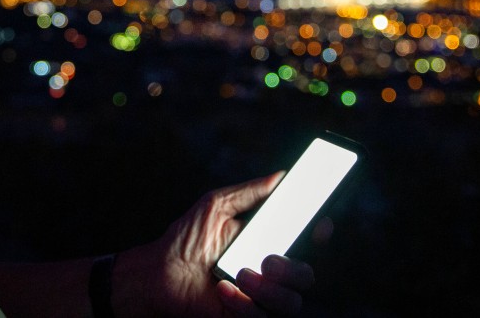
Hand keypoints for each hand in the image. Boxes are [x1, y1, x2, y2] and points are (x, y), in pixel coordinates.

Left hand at [112, 173, 316, 316]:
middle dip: (292, 268)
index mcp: (268, 242)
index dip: (320, 232)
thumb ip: (249, 192)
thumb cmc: (186, 239)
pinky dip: (244, 304)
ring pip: (291, 302)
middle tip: (268, 260)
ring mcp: (261, 298)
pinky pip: (263, 317)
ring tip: (240, 275)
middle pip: (307, 275)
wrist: (159, 276)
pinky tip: (223, 290)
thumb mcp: (216, 206)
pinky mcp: (248, 317)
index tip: (320, 224)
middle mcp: (271, 272)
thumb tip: (280, 176)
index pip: (307, 240)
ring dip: (268, 289)